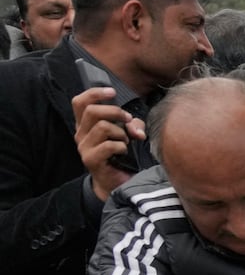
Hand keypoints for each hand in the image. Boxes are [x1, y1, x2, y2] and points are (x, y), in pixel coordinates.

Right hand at [72, 87, 142, 201]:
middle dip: (115, 112)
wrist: (115, 183)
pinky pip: (109, 145)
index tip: (112, 91)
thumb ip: (132, 125)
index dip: (94, 93)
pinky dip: (121, 146)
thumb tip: (135, 125)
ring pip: (103, 127)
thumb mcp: (127, 135)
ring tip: (125, 142)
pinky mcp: (90, 159)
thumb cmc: (121, 155)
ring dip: (121, 132)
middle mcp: (81, 134)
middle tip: (128, 119)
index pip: (80, 102)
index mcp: (85, 124)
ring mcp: (84, 147)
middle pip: (92, 111)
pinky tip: (124, 152)